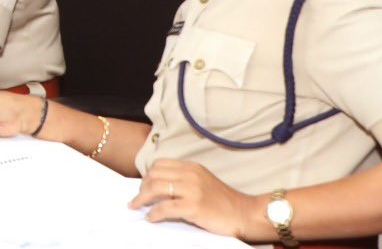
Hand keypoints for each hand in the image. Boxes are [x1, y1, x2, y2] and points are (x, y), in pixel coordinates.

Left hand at [128, 158, 259, 238]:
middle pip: (154, 174)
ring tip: (137, 207)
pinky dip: (153, 213)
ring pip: (156, 188)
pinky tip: (151, 218)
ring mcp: (192, 190)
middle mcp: (190, 174)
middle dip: (141, 187)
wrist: (244, 213)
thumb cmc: (223, 201)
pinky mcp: (193, 206)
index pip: (159, 164)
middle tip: (138, 199)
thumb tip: (159, 187)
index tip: (143, 186)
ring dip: (141, 199)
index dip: (147, 175)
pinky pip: (164, 207)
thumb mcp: (202, 181)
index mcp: (191, 167)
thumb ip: (183, 179)